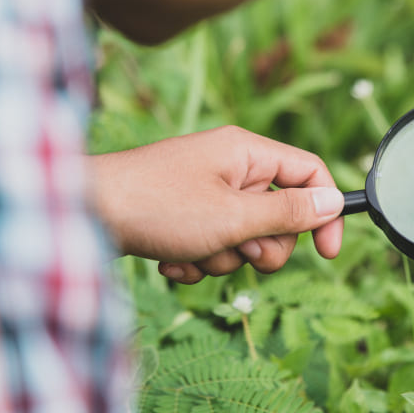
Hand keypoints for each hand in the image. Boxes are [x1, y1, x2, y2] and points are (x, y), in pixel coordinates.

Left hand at [88, 126, 344, 283]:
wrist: (82, 214)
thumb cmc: (156, 207)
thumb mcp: (233, 217)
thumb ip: (287, 213)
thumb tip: (332, 203)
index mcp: (246, 153)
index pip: (309, 173)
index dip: (325, 212)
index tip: (328, 254)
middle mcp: (227, 166)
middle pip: (278, 214)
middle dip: (261, 245)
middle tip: (238, 249)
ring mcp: (203, 191)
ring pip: (243, 237)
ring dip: (223, 257)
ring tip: (191, 252)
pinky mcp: (181, 215)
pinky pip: (210, 245)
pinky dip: (196, 259)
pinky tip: (169, 259)